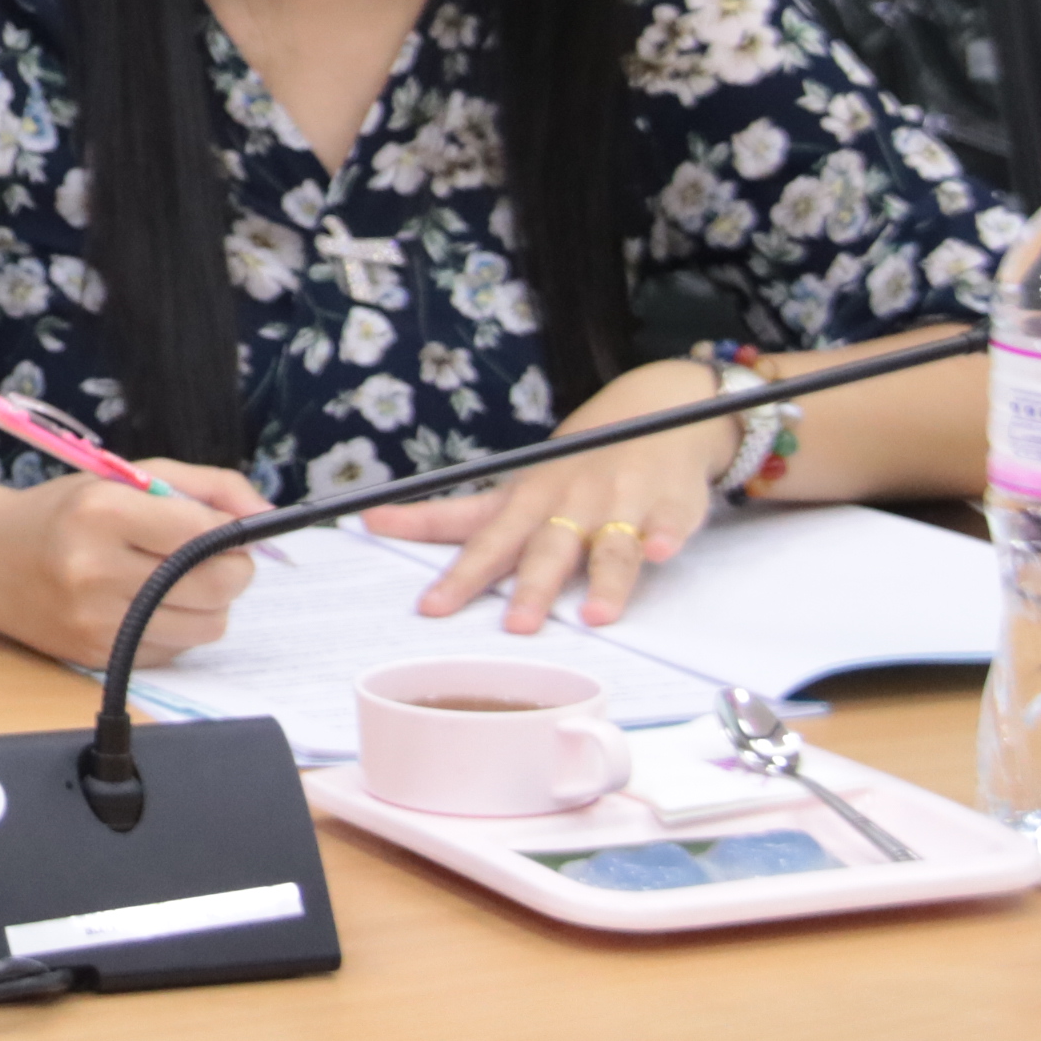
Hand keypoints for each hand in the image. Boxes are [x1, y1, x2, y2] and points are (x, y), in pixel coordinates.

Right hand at [0, 462, 269, 665]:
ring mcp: (94, 621)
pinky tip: (144, 606)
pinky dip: (176, 629)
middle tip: (212, 557)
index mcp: (101, 510)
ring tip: (175, 581)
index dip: (233, 533)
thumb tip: (267, 517)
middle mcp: (95, 569)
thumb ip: (205, 487)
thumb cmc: (63, 511)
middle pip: (218, 586)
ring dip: (207, 604)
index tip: (227, 530)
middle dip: (232, 569)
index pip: (206, 533)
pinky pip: (176, 651)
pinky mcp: (97, 658)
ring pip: (208, 627)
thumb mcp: (124, 476)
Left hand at [365, 360, 735, 630]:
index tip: (431, 608)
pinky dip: (665, 537)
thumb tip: (372, 520)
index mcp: (526, 502)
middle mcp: (569, 503)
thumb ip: (449, 518)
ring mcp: (620, 504)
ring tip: (594, 617)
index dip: (458, 576)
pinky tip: (661, 552)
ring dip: (603, 581)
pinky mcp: (669, 506)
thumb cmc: (569, 470)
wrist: (650, 414)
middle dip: (531, 587)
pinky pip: (668, 525)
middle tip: (516, 626)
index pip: (485, 542)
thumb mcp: (509, 491)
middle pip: (546, 550)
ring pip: (610, 548)